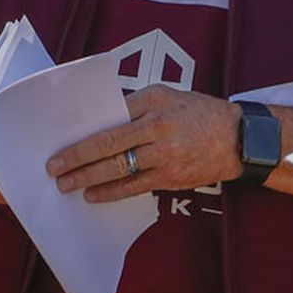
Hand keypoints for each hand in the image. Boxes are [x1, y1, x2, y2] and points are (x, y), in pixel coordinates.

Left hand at [47, 85, 242, 202]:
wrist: (239, 138)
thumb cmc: (202, 114)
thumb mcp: (171, 97)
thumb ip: (138, 106)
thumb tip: (101, 122)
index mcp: (155, 99)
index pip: (110, 113)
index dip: (84, 129)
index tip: (61, 138)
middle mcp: (159, 124)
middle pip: (107, 143)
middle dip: (76, 157)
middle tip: (53, 166)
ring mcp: (165, 152)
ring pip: (116, 167)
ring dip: (87, 177)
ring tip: (66, 184)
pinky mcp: (171, 175)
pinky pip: (133, 186)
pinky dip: (109, 192)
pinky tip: (93, 195)